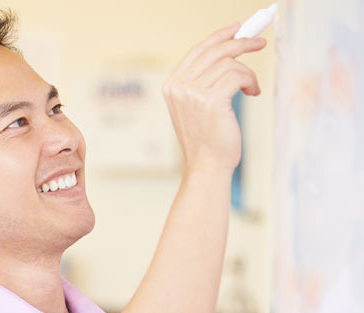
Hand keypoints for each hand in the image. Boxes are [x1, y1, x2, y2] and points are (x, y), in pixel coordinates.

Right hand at [162, 23, 265, 174]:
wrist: (206, 165)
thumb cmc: (207, 138)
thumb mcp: (197, 105)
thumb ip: (203, 81)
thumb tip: (228, 54)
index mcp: (172, 86)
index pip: (197, 51)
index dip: (218, 37)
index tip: (236, 29)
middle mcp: (178, 87)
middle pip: (214, 52)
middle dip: (240, 43)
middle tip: (259, 42)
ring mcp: (192, 94)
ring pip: (229, 64)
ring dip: (248, 73)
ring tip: (252, 87)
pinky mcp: (211, 101)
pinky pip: (238, 76)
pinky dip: (251, 81)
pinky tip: (252, 93)